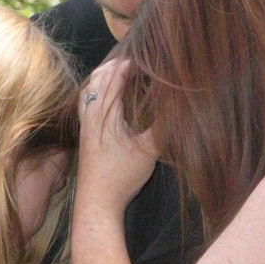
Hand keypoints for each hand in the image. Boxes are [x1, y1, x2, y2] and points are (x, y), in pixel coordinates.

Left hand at [77, 59, 157, 213]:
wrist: (97, 203)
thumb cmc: (121, 177)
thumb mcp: (149, 150)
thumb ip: (163, 126)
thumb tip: (179, 106)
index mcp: (105, 113)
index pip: (115, 76)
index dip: (131, 64)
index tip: (149, 61)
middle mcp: (91, 114)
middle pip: (99, 76)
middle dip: (118, 65)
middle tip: (138, 62)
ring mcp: (85, 123)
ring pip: (91, 88)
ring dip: (106, 76)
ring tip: (124, 72)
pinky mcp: (85, 133)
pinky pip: (88, 101)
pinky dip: (99, 90)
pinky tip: (110, 97)